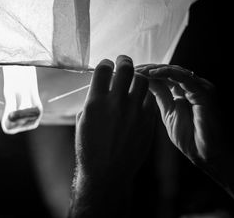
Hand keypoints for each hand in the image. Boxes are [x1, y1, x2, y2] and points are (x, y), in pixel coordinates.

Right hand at [71, 56, 156, 216]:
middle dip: (125, 60)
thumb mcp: (83, 121)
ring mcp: (134, 112)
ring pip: (143, 81)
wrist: (107, 173)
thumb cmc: (89, 148)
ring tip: (134, 79)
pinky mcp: (147, 121)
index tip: (107, 65)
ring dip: (137, 76)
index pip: (104, 69)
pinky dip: (145, 95)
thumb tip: (100, 88)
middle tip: (124, 61)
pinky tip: (140, 98)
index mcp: (96, 102)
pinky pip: (150, 99)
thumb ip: (93, 101)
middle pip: (126, 69)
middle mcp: (116, 104)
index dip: (106, 63)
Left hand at [136, 64, 221, 165]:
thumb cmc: (192, 139)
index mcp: (184, 91)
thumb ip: (160, 97)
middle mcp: (193, 86)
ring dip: (153, 69)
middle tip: (129, 68)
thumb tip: (144, 83)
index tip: (127, 74)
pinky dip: (166, 73)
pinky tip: (151, 74)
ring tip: (137, 70)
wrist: (209, 155)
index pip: (163, 76)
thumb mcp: (169, 114)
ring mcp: (200, 88)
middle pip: (167, 70)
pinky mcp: (204, 92)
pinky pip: (184, 78)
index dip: (145, 73)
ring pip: (174, 70)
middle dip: (147, 68)